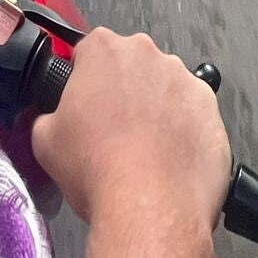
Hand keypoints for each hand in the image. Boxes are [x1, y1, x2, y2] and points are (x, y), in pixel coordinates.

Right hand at [31, 27, 231, 233]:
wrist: (149, 208)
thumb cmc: (98, 170)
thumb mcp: (45, 141)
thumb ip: (49, 116)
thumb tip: (55, 121)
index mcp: (104, 51)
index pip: (89, 49)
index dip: (85, 77)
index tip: (85, 101)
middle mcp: (148, 55)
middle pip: (132, 65)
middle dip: (124, 91)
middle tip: (114, 130)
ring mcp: (186, 80)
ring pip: (166, 89)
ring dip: (157, 110)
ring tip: (146, 151)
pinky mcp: (212, 110)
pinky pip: (194, 115)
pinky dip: (185, 131)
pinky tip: (170, 160)